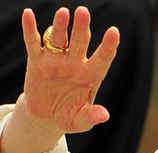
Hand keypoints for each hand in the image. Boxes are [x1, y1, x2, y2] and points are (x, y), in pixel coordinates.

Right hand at [22, 6, 119, 133]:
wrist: (46, 117)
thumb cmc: (68, 117)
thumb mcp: (80, 121)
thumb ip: (90, 117)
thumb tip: (104, 115)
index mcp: (90, 76)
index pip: (102, 59)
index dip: (108, 46)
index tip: (114, 32)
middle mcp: (75, 64)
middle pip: (81, 42)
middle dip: (82, 28)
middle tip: (83, 13)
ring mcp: (56, 61)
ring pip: (59, 39)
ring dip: (60, 27)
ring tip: (63, 13)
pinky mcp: (37, 62)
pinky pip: (34, 43)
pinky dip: (30, 30)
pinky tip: (28, 16)